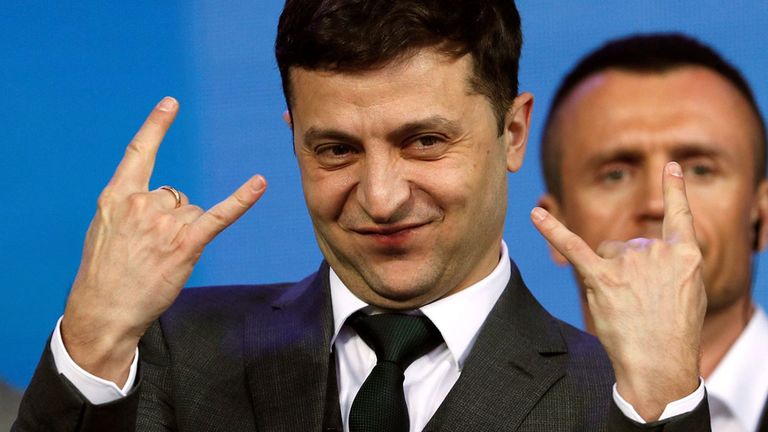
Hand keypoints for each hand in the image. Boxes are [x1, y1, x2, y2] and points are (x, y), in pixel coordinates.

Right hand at [61, 97, 266, 384]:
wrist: (104, 309)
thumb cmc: (104, 272)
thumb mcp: (104, 229)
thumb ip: (127, 207)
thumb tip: (157, 200)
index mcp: (117, 196)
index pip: (138, 153)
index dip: (156, 126)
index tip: (171, 103)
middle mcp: (141, 203)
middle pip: (175, 194)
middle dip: (170, 218)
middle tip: (151, 247)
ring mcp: (164, 223)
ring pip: (191, 211)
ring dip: (184, 232)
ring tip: (161, 257)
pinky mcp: (186, 243)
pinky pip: (219, 215)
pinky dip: (241, 200)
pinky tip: (259, 183)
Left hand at [531, 162, 705, 420]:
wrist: (660, 363)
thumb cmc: (676, 332)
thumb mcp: (690, 292)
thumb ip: (671, 264)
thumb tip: (647, 251)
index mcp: (684, 255)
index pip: (680, 217)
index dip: (675, 190)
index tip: (671, 167)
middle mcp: (656, 252)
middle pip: (630, 245)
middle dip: (629, 270)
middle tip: (641, 303)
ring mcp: (628, 264)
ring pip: (608, 252)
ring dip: (610, 274)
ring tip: (625, 305)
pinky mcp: (601, 277)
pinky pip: (573, 247)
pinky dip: (551, 230)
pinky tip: (536, 215)